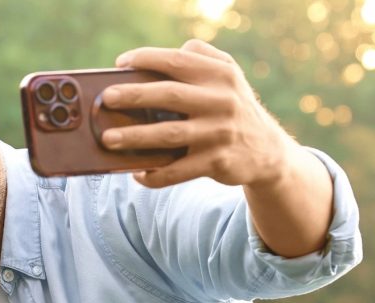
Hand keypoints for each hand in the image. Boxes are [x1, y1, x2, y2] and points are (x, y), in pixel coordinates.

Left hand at [99, 40, 295, 189]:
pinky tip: (137, 173)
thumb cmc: (234, 106)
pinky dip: (156, 175)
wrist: (267, 151)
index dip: (147, 59)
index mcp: (220, 74)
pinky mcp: (217, 162)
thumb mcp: (229, 74)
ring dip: (136, 137)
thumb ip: (202, 56)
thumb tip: (163, 55)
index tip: (121, 63)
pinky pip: (179, 171)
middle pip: (169, 95)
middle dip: (134, 96)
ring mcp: (219, 133)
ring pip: (170, 135)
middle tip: (106, 99)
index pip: (178, 61)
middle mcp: (222, 100)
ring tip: (108, 139)